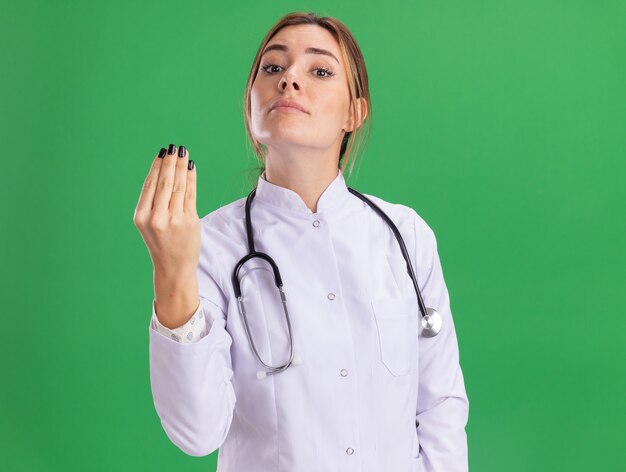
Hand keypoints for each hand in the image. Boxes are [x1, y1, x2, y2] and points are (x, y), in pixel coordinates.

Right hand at [133, 144, 199, 276]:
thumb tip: (164, 170)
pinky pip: (190, 194)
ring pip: (178, 186)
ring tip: (184, 154)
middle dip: (171, 162)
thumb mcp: (150, 223)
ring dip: (182, 167)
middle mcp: (156, 218)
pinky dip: (191, 179)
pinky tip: (191, 168)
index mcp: (141, 216)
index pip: (150, 185)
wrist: (173, 268)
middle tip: (176, 147)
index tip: (163, 152)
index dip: (157, 166)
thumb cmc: (162, 243)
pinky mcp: (190, 222)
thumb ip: (154, 201)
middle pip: (164, 182)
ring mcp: (174, 220)